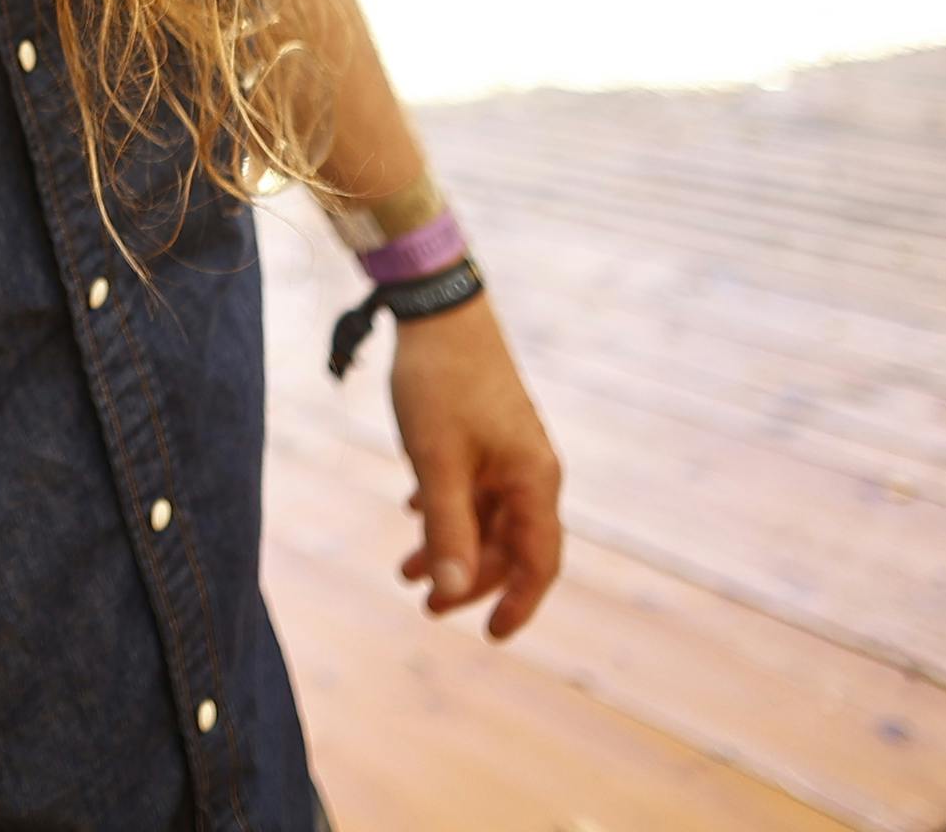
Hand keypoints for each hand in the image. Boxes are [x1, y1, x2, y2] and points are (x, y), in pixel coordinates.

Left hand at [389, 296, 563, 638]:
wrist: (438, 309)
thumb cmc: (439, 384)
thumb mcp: (437, 463)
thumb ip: (447, 529)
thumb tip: (453, 591)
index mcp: (533, 481)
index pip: (539, 562)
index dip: (518, 604)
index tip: (490, 636)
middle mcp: (531, 469)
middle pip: (508, 545)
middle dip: (468, 579)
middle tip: (424, 604)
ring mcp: (509, 450)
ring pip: (486, 516)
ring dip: (451, 545)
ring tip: (406, 570)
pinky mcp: (487, 432)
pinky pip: (473, 487)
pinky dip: (446, 509)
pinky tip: (413, 513)